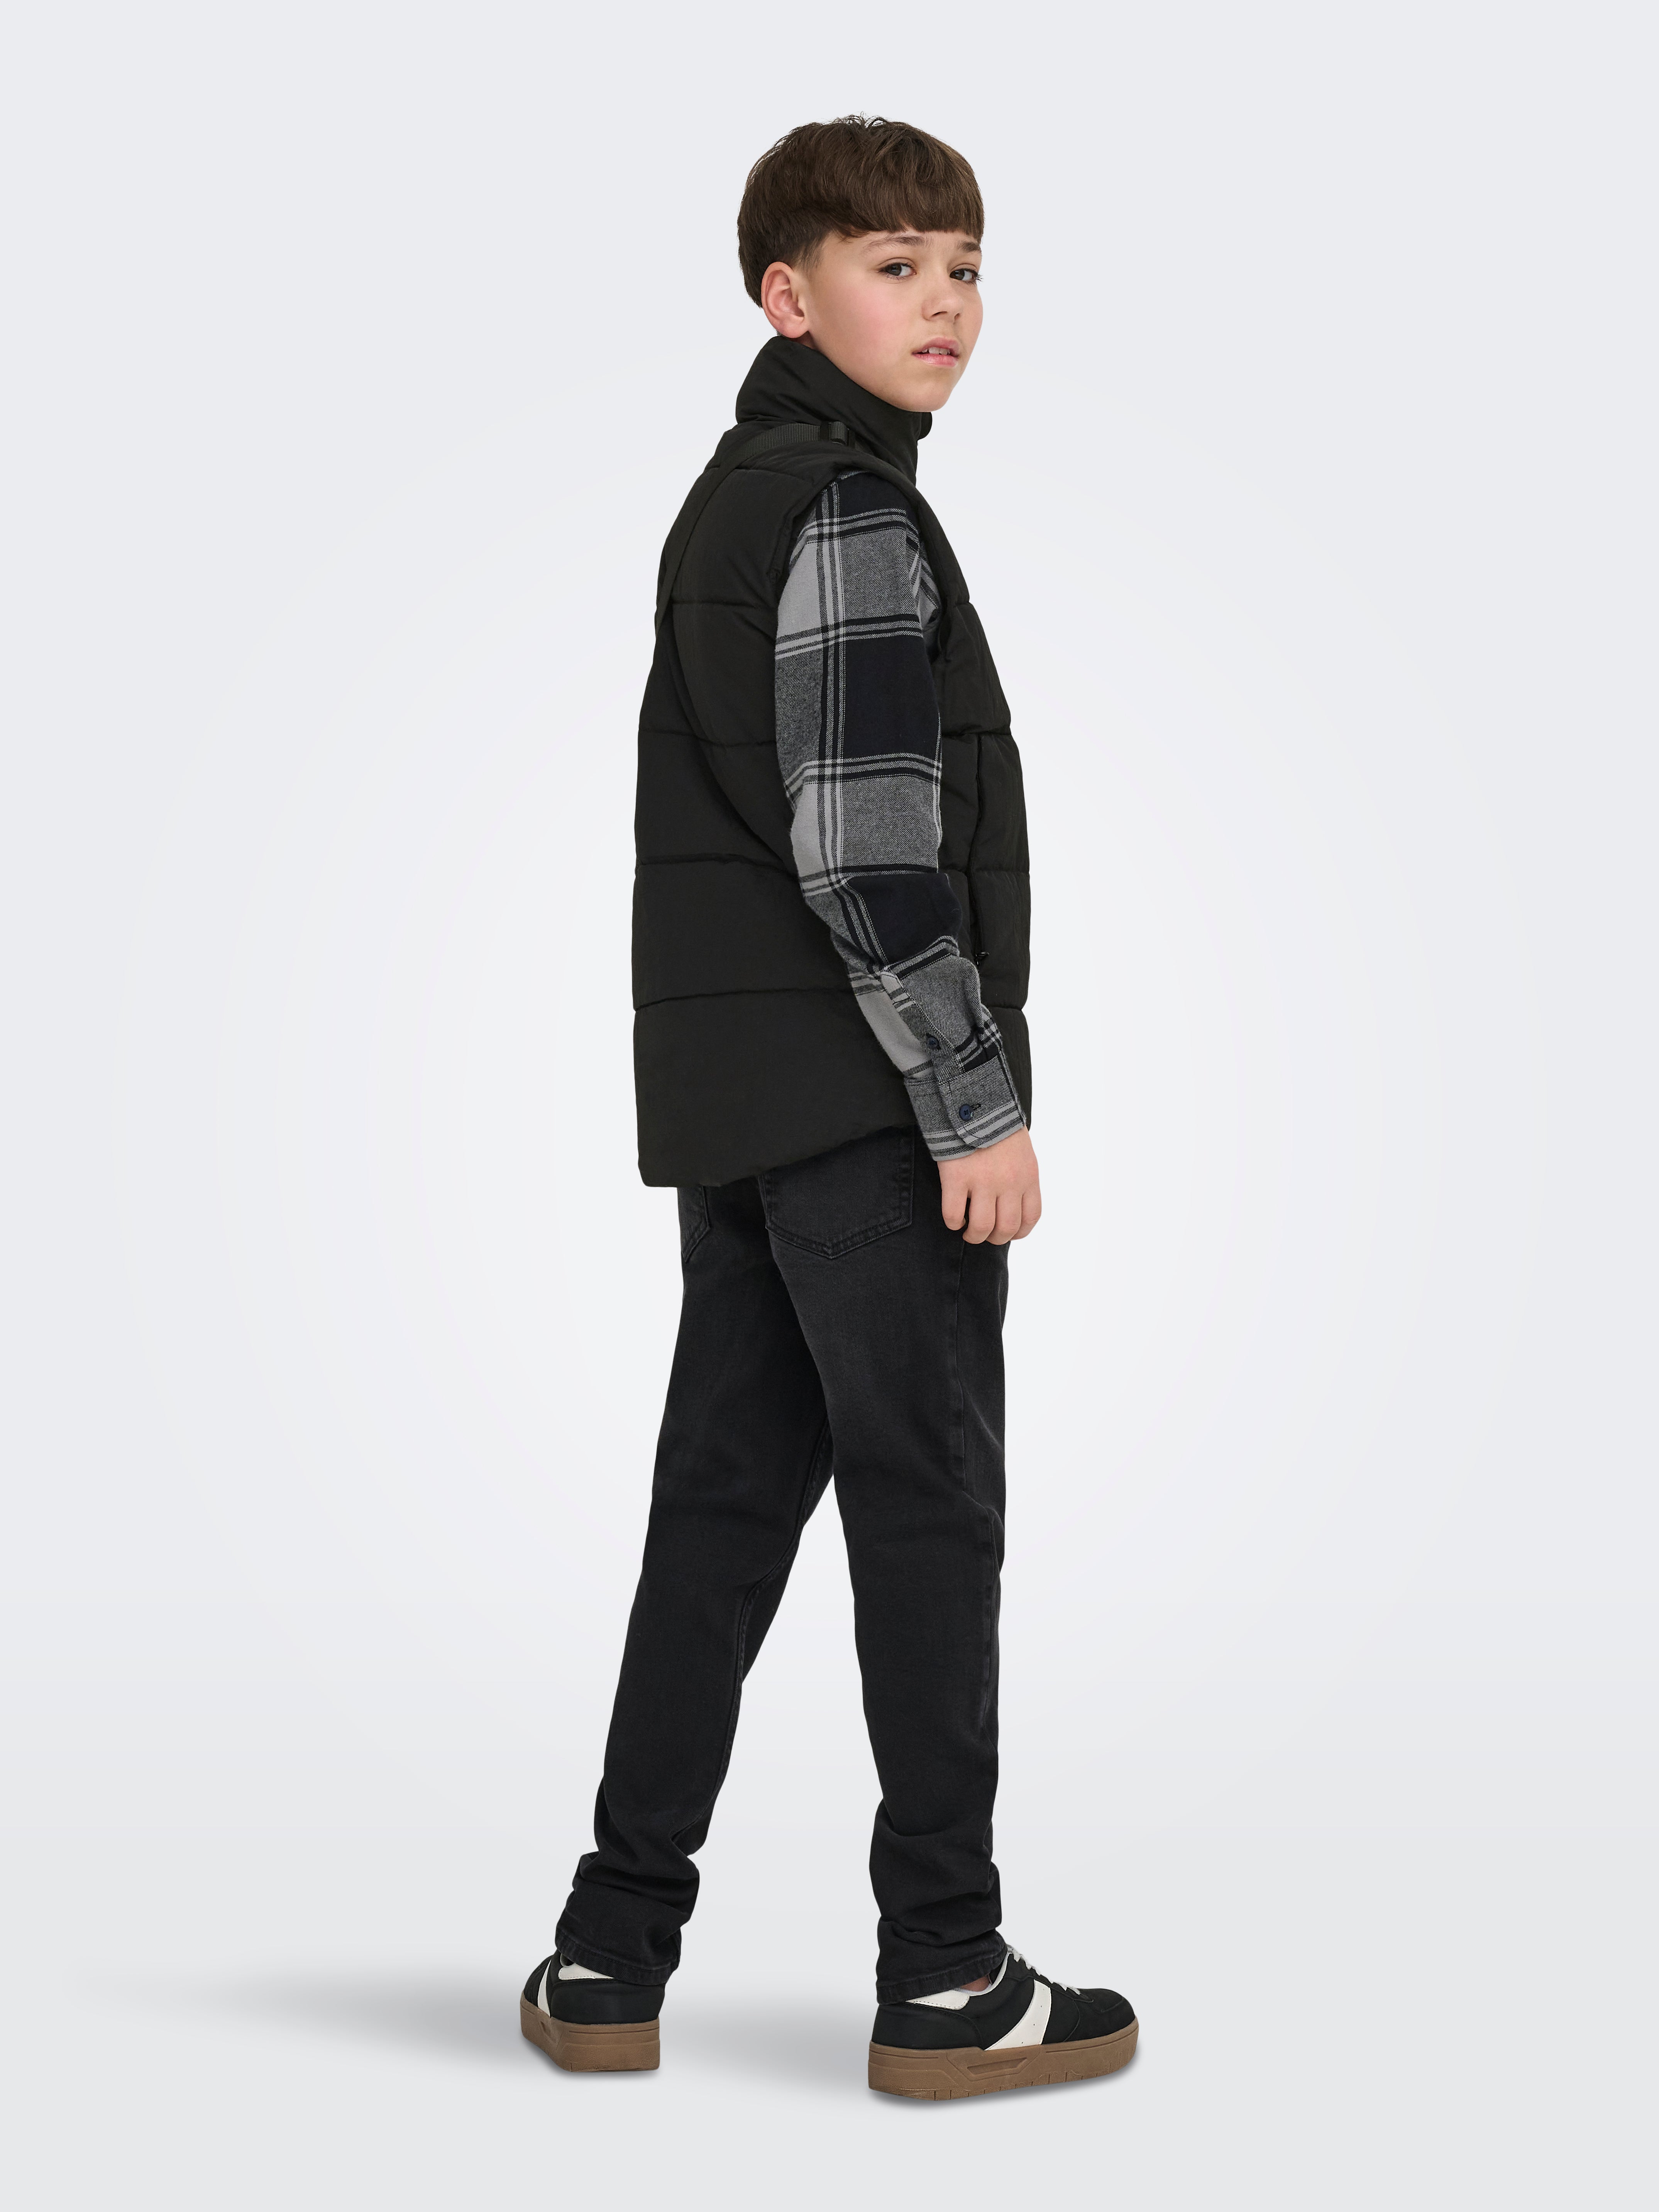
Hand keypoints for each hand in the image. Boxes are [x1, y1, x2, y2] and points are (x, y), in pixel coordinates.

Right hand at [938, 1127, 1041, 1244]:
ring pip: (981, 1227)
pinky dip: (953, 1222)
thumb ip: (1020, 1176)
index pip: (1031, 1217)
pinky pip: (954, 1214)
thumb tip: (1012, 1203)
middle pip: (1006, 1228)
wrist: (974, 1100)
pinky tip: (954, 1218)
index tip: (1007, 1232)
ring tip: (967, 1230)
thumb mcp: (1021, 1151)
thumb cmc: (997, 1124)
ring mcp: (983, 1181)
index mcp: (1028, 1176)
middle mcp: (1009, 1182)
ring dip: (973, 1236)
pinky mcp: (957, 1177)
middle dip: (994, 1238)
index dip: (1019, 1232)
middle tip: (983, 1234)